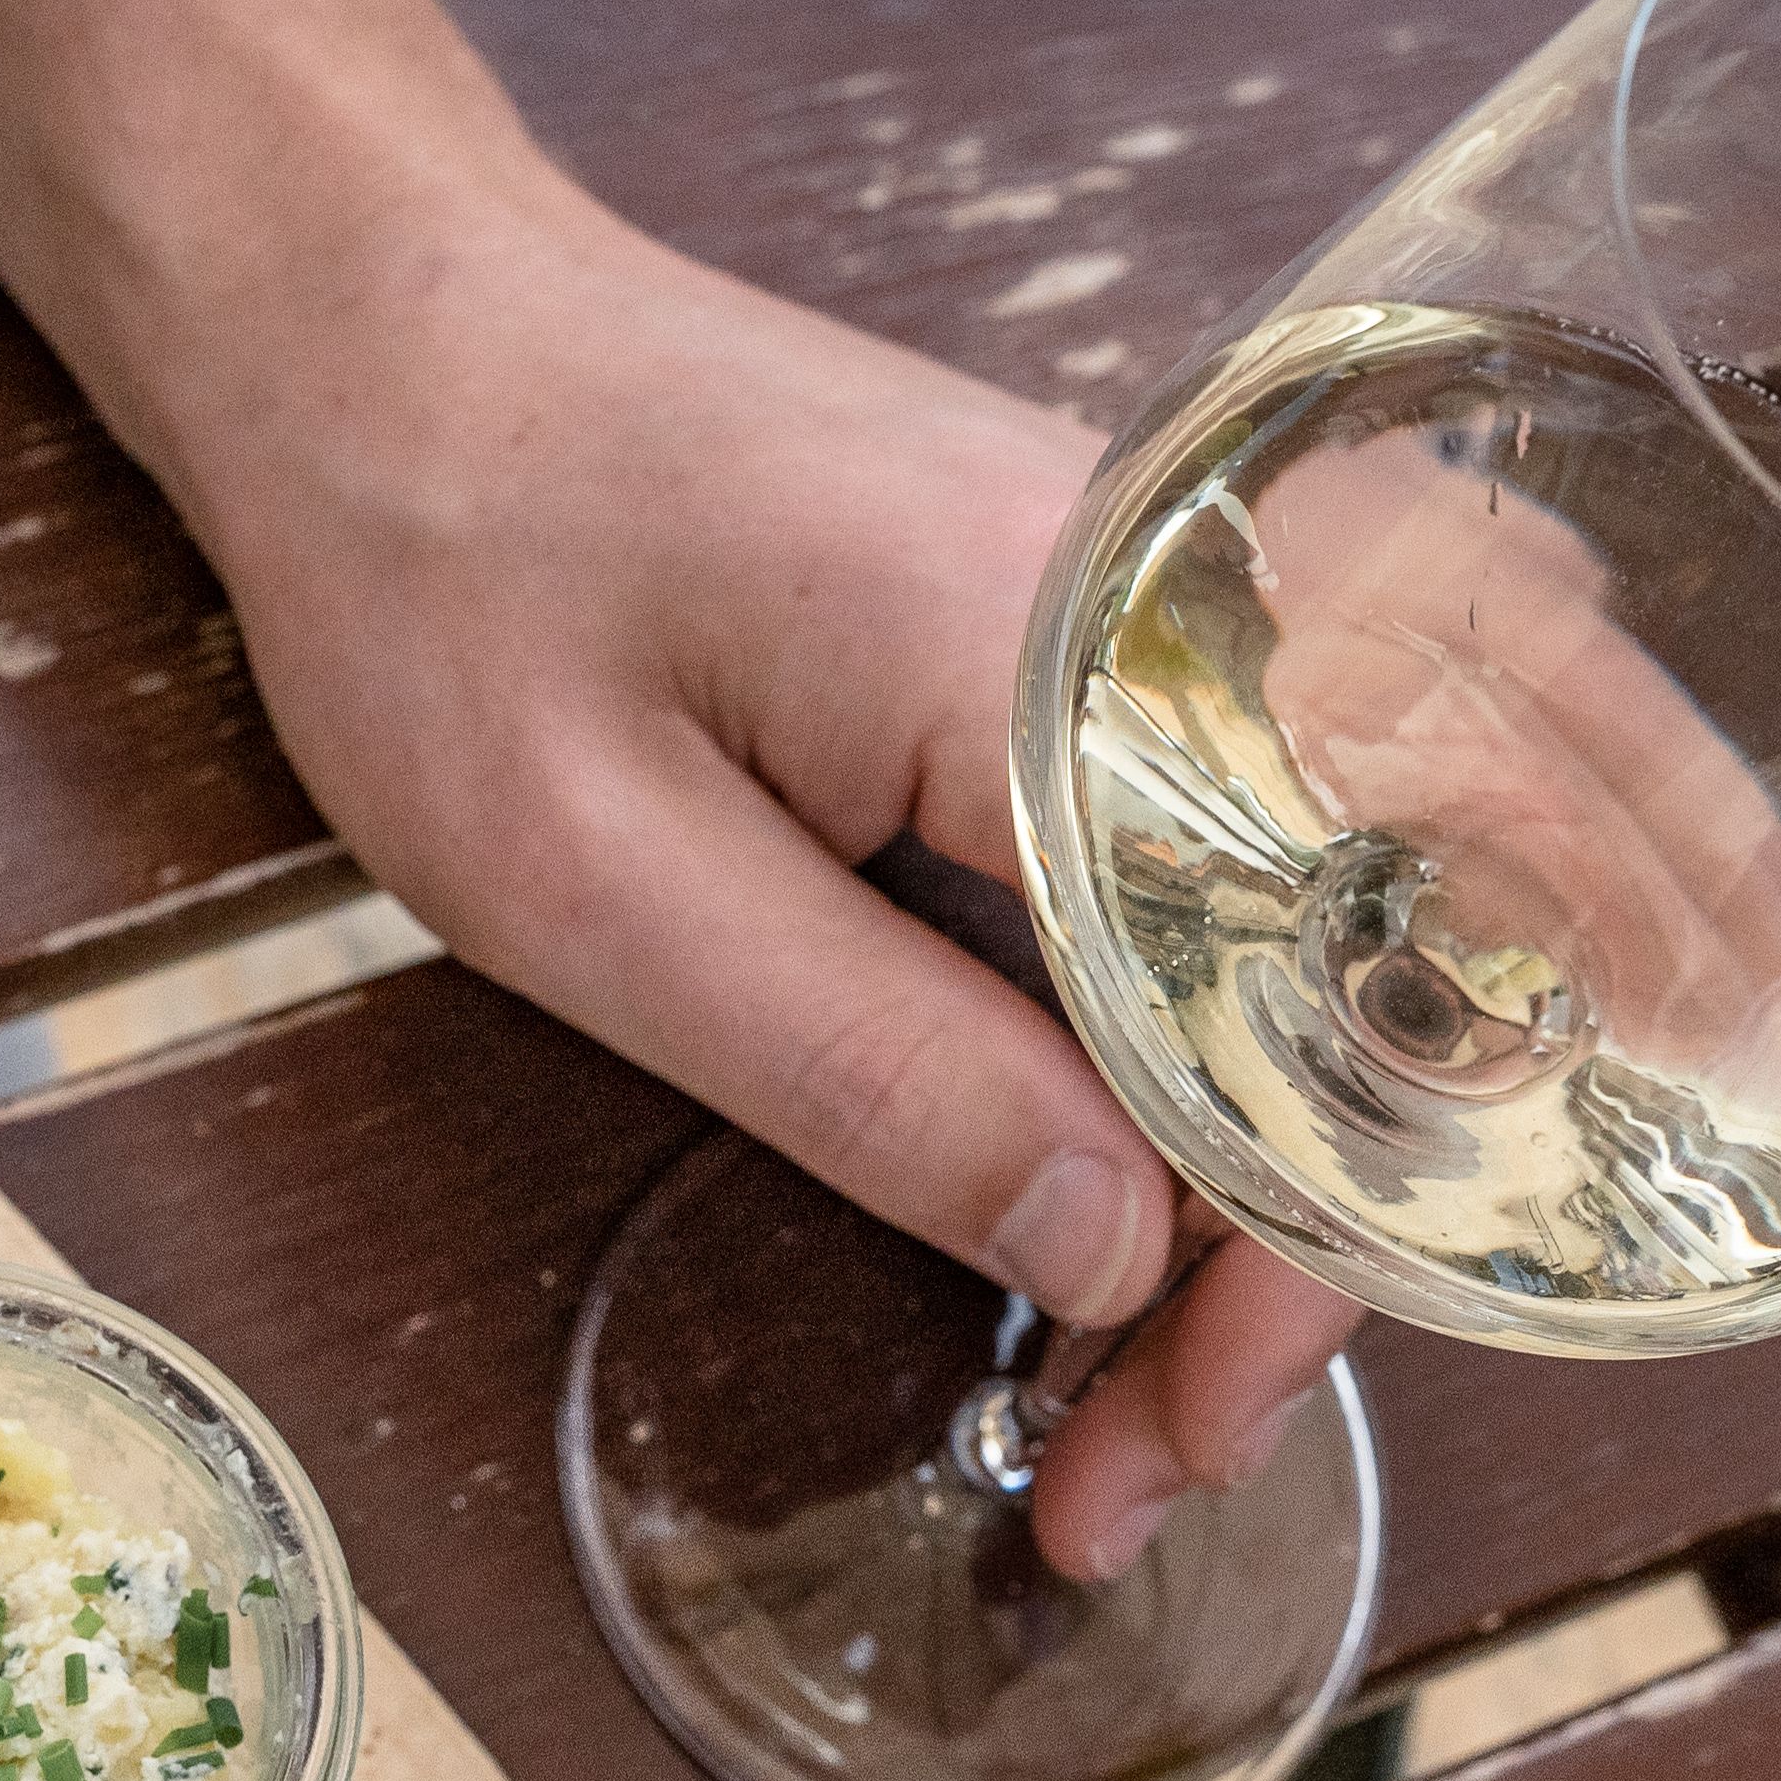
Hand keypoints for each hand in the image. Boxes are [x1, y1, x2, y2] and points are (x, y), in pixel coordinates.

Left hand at [136, 187, 1359, 1584]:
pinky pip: (1309, 837)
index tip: (1144, 1460)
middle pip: (1400, 980)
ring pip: (1388, 913)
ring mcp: (1175, 597)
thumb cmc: (441, 564)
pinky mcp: (1127, 623)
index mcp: (1065, 664)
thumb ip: (874, 1072)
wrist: (380, 316)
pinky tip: (1250, 1166)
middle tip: (1152, 1464)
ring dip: (1329, 1157)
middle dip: (1312, 1263)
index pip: (1301, 1028)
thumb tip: (1111, 1254)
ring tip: (1197, 1364)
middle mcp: (1185, 602)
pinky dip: (1299, 1022)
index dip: (1262, 1287)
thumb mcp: (598, 888)